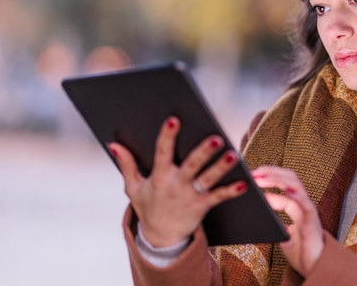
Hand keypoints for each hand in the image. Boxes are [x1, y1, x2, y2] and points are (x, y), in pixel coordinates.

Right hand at [109, 116, 247, 246]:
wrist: (160, 238)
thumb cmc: (148, 206)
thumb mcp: (133, 187)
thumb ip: (126, 164)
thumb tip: (113, 144)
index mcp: (159, 176)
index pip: (162, 152)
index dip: (168, 135)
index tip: (174, 119)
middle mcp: (175, 185)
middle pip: (191, 165)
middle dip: (203, 152)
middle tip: (216, 138)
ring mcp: (190, 196)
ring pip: (208, 179)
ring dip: (221, 168)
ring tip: (234, 155)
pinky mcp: (202, 207)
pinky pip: (218, 198)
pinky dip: (231, 191)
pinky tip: (244, 184)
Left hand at [252, 166, 323, 276]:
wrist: (314, 270)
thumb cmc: (299, 252)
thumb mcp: (280, 233)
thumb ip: (271, 220)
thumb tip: (252, 211)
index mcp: (297, 204)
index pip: (285, 181)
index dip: (269, 175)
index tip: (252, 175)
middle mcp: (304, 204)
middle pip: (291, 178)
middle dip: (272, 172)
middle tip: (253, 172)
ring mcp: (309, 211)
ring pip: (296, 186)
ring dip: (277, 180)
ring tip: (260, 180)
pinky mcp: (311, 223)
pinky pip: (304, 205)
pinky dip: (294, 196)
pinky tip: (281, 193)